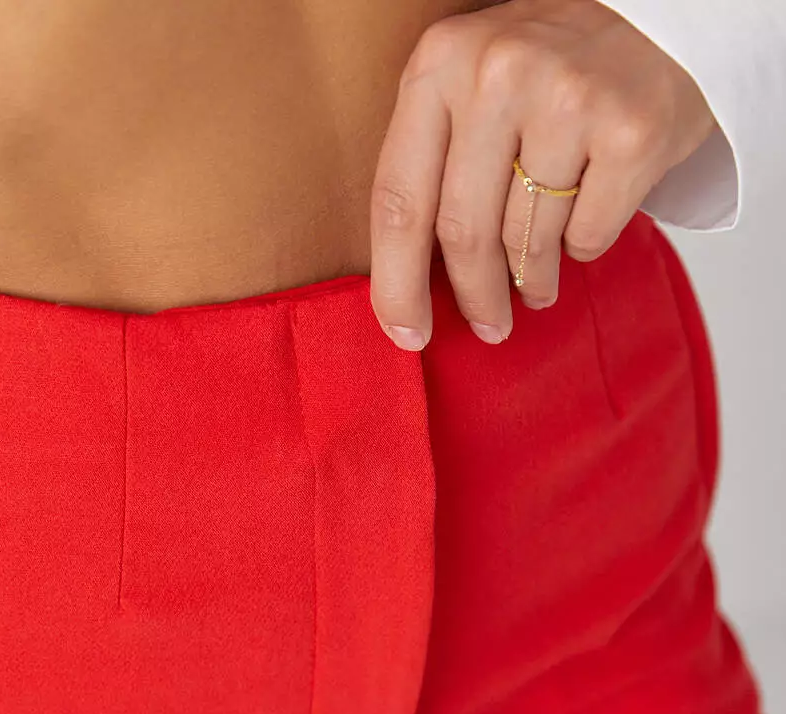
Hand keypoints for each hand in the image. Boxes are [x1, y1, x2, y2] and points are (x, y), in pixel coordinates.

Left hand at [369, 0, 715, 349]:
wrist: (664, 15)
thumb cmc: (556, 64)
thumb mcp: (475, 79)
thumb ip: (437, 155)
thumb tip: (409, 280)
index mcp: (441, 62)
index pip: (398, 197)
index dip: (396, 281)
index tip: (406, 333)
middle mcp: (498, 75)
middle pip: (464, 233)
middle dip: (475, 297)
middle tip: (488, 326)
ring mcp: (569, 100)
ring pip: (527, 243)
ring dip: (531, 281)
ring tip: (537, 285)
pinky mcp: (631, 132)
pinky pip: (587, 236)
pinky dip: (583, 248)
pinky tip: (586, 225)